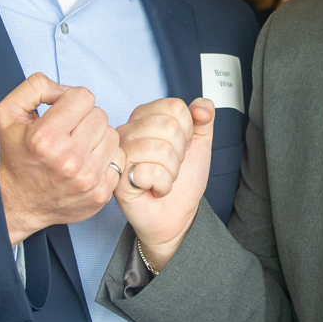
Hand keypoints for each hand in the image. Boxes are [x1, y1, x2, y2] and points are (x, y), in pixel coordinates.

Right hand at [0, 72, 124, 245]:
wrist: (20, 204)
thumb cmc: (17, 157)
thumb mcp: (9, 113)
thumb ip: (36, 87)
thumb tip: (65, 89)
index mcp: (45, 137)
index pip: (83, 97)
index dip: (71, 102)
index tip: (61, 115)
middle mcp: (68, 159)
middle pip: (100, 115)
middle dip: (84, 119)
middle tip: (68, 133)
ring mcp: (87, 178)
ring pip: (112, 135)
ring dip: (97, 137)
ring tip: (78, 148)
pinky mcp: (100, 193)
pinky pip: (120, 158)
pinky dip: (106, 158)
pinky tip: (87, 163)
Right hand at [114, 97, 215, 270]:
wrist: (176, 215)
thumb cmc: (183, 178)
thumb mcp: (200, 141)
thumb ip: (204, 116)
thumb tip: (201, 106)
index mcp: (144, 115)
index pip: (175, 107)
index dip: (187, 130)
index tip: (181, 146)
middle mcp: (128, 130)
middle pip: (169, 127)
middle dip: (180, 152)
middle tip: (170, 165)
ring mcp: (120, 154)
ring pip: (162, 150)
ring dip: (172, 170)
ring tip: (163, 176)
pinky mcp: (119, 178)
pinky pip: (153, 173)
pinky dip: (163, 185)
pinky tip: (154, 189)